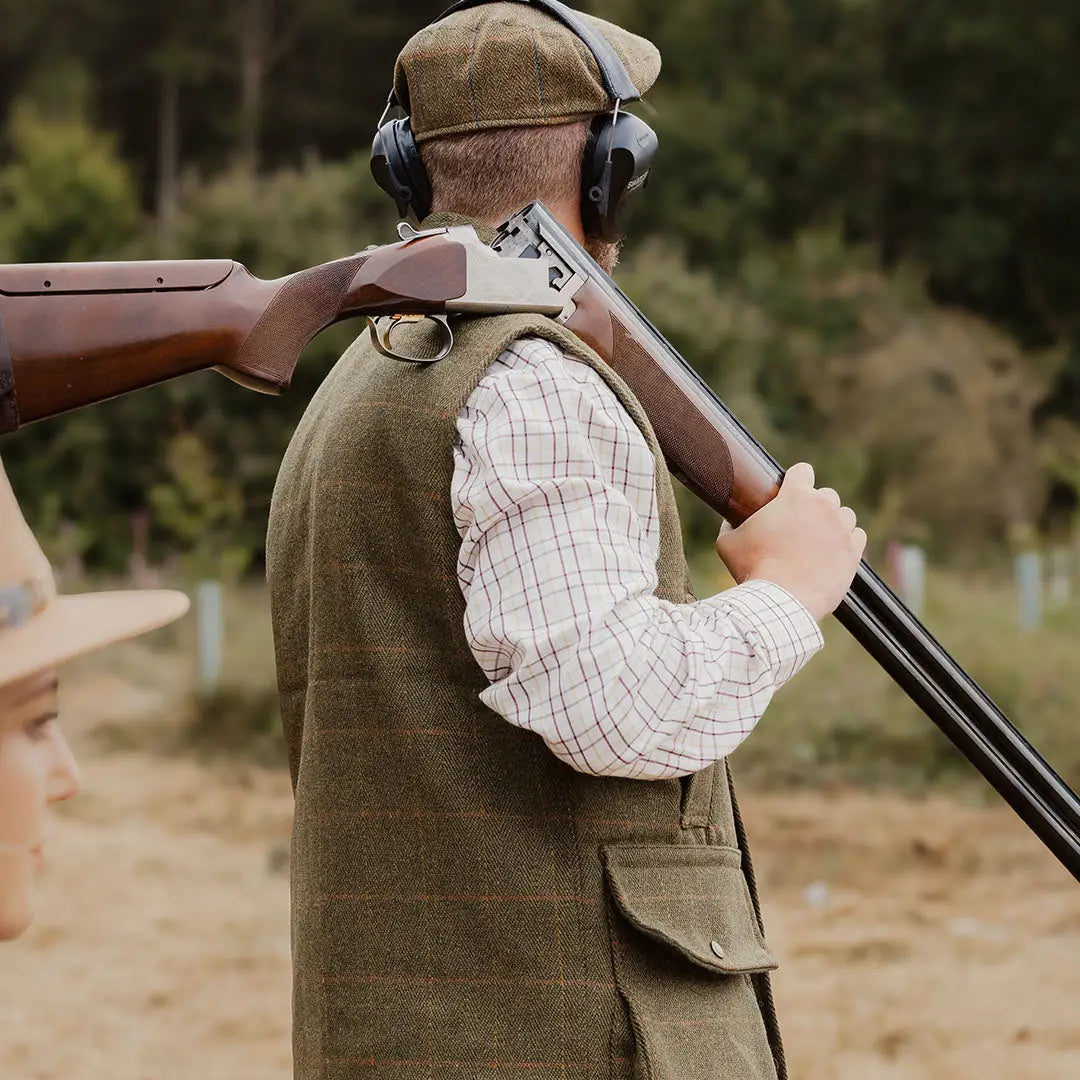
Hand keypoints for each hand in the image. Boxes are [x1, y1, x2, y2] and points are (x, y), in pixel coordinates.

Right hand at [714, 462, 866, 619]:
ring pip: (844, 514)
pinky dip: (846, 542)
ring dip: (832, 524)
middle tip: (798, 527)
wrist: (780, 602)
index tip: (790, 492)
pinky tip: (830, 553)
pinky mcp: (854, 552)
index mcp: (796, 496)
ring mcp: (842, 529)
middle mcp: (824, 506)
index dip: (795, 480)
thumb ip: (732, 523)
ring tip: (815, 542)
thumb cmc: (752, 569)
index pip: (803, 470)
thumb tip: (732, 519)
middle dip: (813, 507)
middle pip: (825, 494)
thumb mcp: (728, 542)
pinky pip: (857, 536)